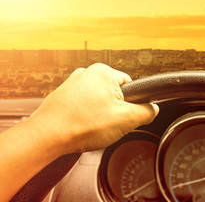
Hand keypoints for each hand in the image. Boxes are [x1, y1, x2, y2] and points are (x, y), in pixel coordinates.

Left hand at [28, 63, 158, 153]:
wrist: (47, 137)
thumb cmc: (81, 125)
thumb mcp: (126, 119)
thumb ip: (146, 112)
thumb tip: (153, 109)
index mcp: (103, 72)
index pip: (131, 86)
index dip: (132, 104)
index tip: (124, 115)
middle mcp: (87, 73)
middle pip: (115, 94)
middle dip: (115, 110)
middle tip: (108, 123)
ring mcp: (73, 83)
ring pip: (99, 101)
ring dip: (100, 114)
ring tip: (92, 126)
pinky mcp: (63, 96)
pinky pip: (84, 106)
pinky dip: (86, 116)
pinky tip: (82, 126)